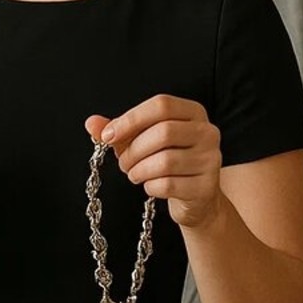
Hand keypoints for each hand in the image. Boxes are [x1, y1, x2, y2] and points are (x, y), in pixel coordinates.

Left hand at [85, 95, 221, 228]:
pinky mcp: (206, 186)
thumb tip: (91, 123)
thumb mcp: (141, 140)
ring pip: (165, 161)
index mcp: (193, 112)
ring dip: (139, 170)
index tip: (107, 135)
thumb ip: (119, 130)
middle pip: (163, 132)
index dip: (131, 119)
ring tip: (135, 174)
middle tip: (123, 162)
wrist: (194, 197)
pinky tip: (151, 186)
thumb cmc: (166, 161)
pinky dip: (150, 187)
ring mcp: (210, 159)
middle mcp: (207, 132)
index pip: (161, 105)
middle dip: (133, 150)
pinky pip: (168, 185)